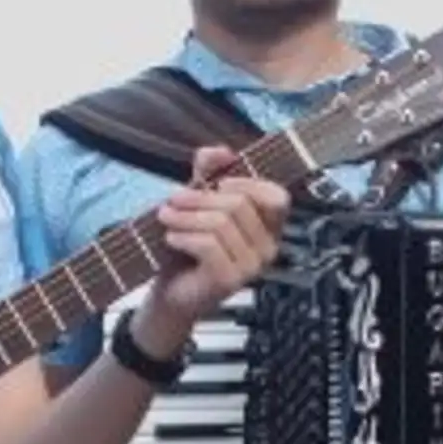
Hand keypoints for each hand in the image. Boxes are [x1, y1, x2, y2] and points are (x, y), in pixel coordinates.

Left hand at [133, 146, 290, 355]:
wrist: (170, 293)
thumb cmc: (187, 249)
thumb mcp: (197, 204)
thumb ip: (209, 174)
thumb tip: (221, 151)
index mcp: (267, 228)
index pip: (276, 197)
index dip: (247, 183)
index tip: (217, 184)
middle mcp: (267, 248)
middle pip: (240, 204)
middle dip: (200, 198)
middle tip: (174, 200)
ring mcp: (251, 267)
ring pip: (221, 223)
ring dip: (186, 216)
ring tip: (166, 217)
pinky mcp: (230, 280)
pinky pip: (209, 245)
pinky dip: (184, 236)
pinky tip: (172, 238)